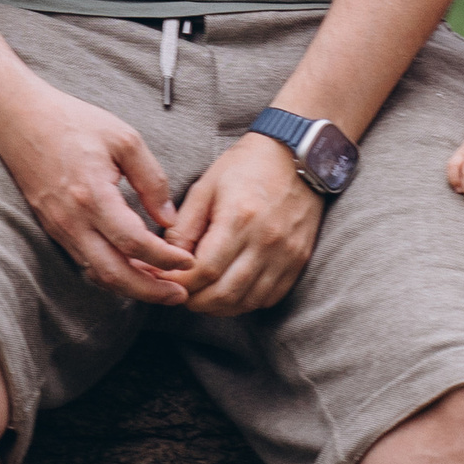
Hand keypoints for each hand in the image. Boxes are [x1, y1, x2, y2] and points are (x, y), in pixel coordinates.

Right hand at [0, 88, 196, 302]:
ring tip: (161, 287)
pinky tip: (133, 269)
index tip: (187, 261)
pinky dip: (111, 272)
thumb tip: (168, 219)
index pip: (134, 243)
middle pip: (114, 274)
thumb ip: (151, 180)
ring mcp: (59, 228)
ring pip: (97, 274)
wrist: (19, 119)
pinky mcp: (53, 228)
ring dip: (131, 286)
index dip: (164, 259)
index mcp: (93, 195)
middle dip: (149, 291)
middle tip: (178, 295)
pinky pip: (85, 262)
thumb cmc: (72, 122)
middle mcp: (72, 220)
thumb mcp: (124, 139)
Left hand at [168, 132, 324, 313]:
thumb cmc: (246, 166)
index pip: (204, 271)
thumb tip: (167, 260)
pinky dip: (245, 302)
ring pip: (247, 302)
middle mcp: (266, 241)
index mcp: (239, 218)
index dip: (179, 282)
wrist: (295, 155)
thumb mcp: (205, 187)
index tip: (164, 279)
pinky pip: (269, 297)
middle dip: (195, 301)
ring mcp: (287, 254)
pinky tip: (229, 292)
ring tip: (201, 296)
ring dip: (219, 307)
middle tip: (179, 293)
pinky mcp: (299, 260)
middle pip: (224, 294)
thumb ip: (184, 226)